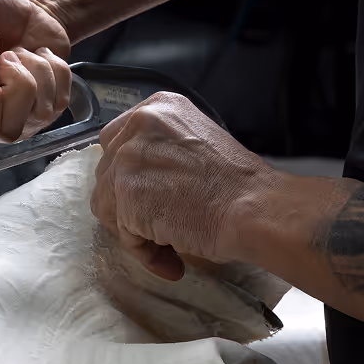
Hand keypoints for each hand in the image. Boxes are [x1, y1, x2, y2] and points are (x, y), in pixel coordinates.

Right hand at [0, 0, 72, 140]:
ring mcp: (15, 114)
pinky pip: (60, 100)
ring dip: (38, 71)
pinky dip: (55, 71)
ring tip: (21, 50)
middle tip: (10, 55)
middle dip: (19, 87)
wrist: (21, 4)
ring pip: (38, 115)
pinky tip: (38, 56)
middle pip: (6, 131)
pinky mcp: (44, 106)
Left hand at [91, 92, 274, 279]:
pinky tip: (172, 257)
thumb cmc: (240, 186)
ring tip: (171, 245)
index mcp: (159, 106)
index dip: (131, 175)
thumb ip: (164, 152)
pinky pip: (121, 232)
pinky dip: (144, 250)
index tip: (150, 197)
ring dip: (136, 229)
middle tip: (160, 224)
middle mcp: (139, 123)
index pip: (120, 141)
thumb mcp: (197, 144)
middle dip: (127, 202)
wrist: (255, 208)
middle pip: (108, 171)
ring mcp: (128, 157)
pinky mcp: (124, 193)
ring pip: (108, 203)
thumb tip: (141, 182)